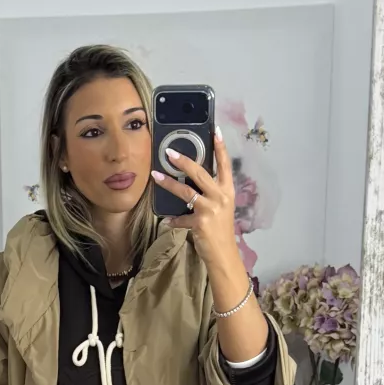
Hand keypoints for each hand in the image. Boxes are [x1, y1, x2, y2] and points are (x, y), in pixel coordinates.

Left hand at [152, 127, 237, 265]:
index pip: (225, 165)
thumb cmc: (221, 230)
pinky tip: (167, 221)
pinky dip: (173, 220)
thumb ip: (210, 194)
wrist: (224, 254)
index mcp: (228, 190)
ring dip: (168, 183)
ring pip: (185, 191)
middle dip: (183, 161)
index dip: (220, 148)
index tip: (215, 131)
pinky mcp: (200, 222)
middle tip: (168, 152)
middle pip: (200, 173)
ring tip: (155, 176)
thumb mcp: (221, 208)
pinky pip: (181, 218)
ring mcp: (211, 209)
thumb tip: (193, 183)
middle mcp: (221, 196)